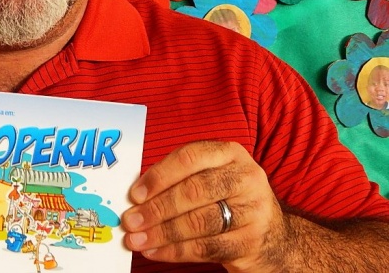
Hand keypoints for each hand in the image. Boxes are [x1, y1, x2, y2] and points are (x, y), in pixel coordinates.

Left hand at [122, 140, 287, 272]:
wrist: (272, 235)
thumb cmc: (227, 198)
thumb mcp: (211, 176)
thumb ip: (179, 177)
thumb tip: (137, 194)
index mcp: (230, 153)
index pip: (190, 157)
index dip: (159, 175)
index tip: (135, 193)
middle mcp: (246, 177)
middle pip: (194, 191)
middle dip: (157, 208)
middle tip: (131, 220)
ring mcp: (253, 210)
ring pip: (199, 221)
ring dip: (162, 232)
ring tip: (137, 239)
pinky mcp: (251, 241)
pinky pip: (206, 248)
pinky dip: (176, 251)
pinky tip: (155, 251)